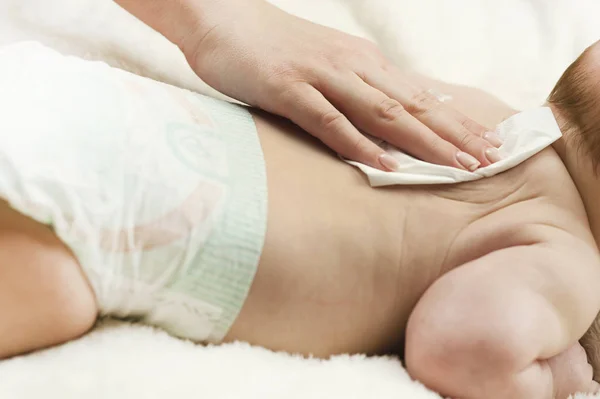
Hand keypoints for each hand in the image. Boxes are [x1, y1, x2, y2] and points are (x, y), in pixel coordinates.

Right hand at [182, 0, 500, 170]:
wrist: (223, 17)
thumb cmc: (275, 48)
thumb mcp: (326, 65)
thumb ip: (357, 90)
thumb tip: (388, 118)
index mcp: (363, 63)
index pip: (421, 96)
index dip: (457, 122)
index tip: (488, 144)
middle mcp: (352, 67)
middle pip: (413, 105)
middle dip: (455, 135)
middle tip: (491, 160)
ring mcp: (322, 76)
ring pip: (384, 112)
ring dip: (424, 141)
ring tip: (458, 167)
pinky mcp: (289, 88)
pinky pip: (330, 121)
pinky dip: (359, 144)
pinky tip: (385, 166)